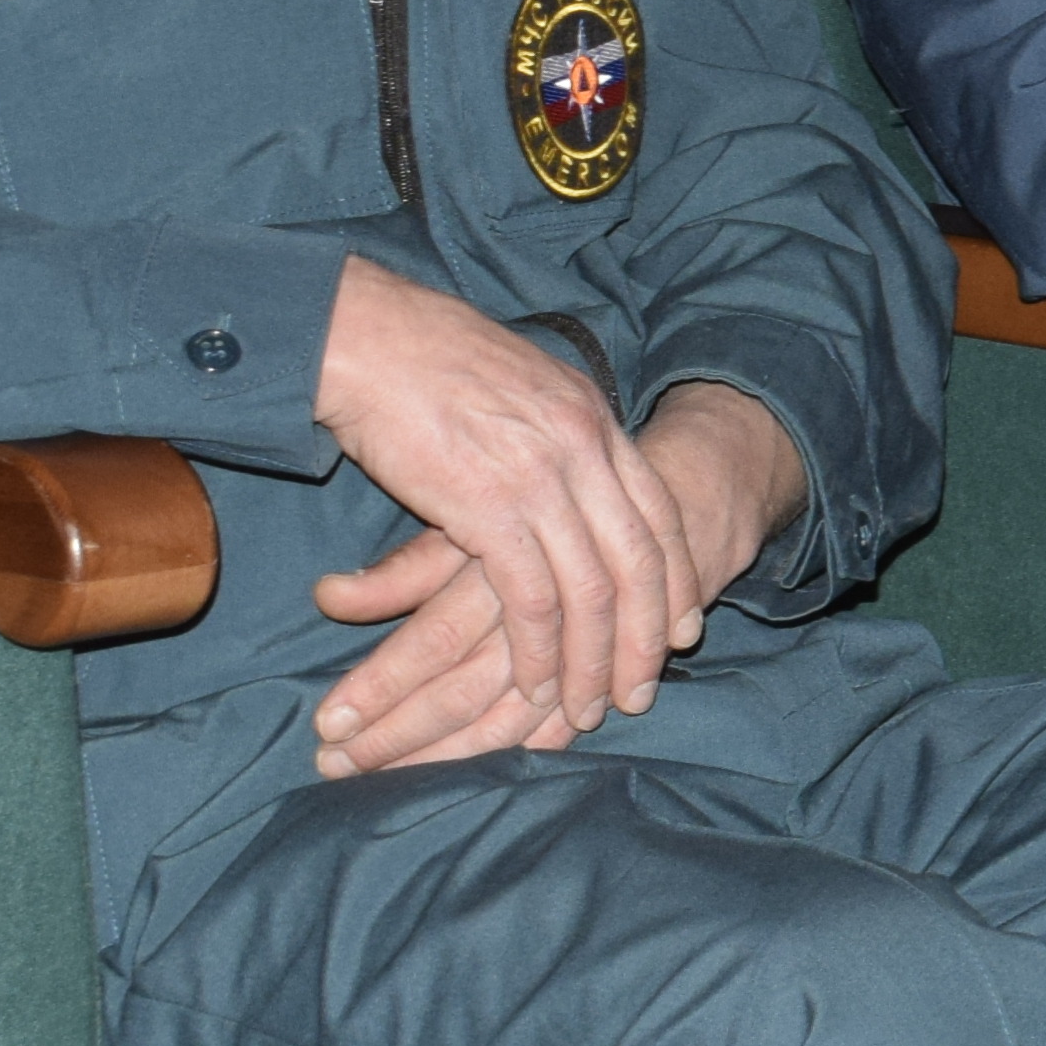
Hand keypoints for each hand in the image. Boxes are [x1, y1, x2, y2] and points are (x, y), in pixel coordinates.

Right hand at [306, 261, 706, 766]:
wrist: (364, 337)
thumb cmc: (423, 360)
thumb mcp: (521, 385)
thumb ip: (557, 429)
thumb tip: (574, 463)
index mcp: (594, 417)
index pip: (661, 512)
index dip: (676, 578)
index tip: (681, 629)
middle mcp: (583, 448)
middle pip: (642, 561)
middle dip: (647, 636)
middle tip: (641, 690)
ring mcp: (542, 478)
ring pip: (595, 590)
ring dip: (593, 660)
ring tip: (588, 708)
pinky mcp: (489, 508)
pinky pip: (535, 599)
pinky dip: (541, 651)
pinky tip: (536, 685)